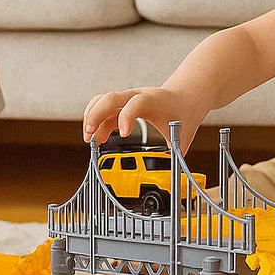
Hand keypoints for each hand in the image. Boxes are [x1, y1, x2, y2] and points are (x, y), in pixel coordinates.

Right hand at [83, 86, 204, 151]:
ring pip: (102, 101)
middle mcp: (136, 95)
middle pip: (110, 98)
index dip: (127, 117)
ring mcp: (127, 98)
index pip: (135, 104)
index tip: (124, 135)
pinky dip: (96, 120)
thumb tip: (169, 179)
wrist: (185, 96)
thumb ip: (174, 155)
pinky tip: (96, 137)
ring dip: (91, 118)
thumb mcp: (182, 135)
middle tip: (90, 137)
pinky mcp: (122, 104)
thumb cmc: (183, 112)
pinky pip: (103, 108)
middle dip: (96, 116)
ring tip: (90, 139)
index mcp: (153, 100)